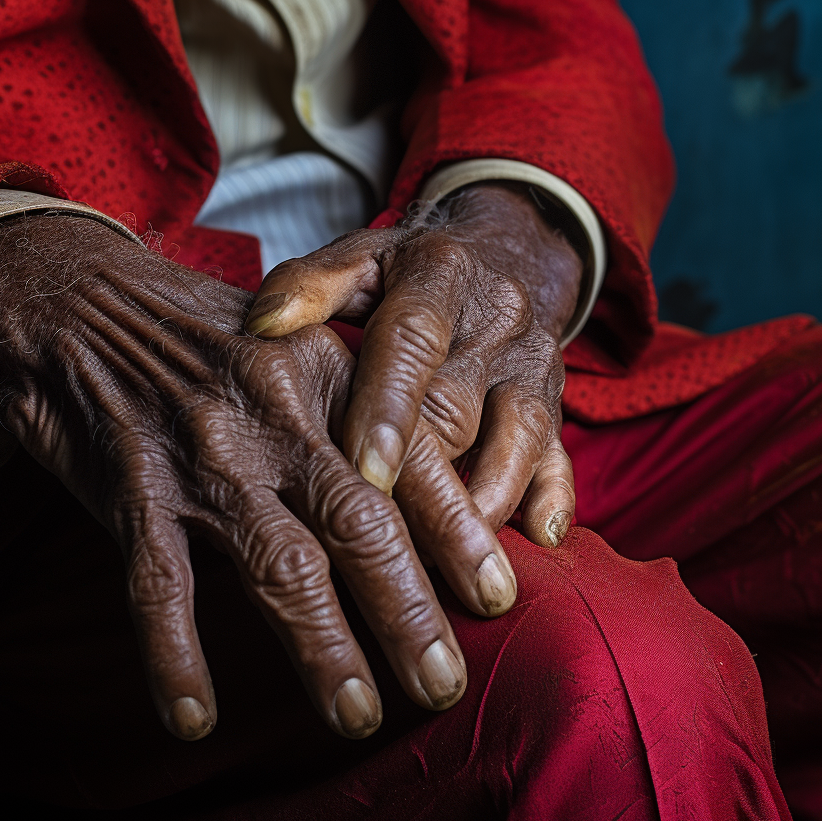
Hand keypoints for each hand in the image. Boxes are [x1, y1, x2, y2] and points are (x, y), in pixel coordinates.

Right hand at [0, 215, 470, 741]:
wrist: (81, 306)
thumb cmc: (204, 337)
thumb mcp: (291, 347)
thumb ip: (352, 412)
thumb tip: (430, 493)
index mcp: (325, 376)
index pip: (408, 460)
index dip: (457, 531)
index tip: (498, 597)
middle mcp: (274, 417)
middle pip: (358, 523)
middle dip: (406, 611)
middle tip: (440, 685)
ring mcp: (203, 456)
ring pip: (276, 564)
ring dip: (320, 647)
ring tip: (355, 715)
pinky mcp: (132, 488)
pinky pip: (158, 584)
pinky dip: (176, 655)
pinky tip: (195, 717)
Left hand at [245, 183, 582, 612]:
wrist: (507, 247)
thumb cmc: (409, 268)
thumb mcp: (361, 257)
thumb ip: (310, 285)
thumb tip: (259, 327)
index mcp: (437, 277)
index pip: (411, 344)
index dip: (388, 408)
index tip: (365, 475)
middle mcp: (493, 319)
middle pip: (458, 409)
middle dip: (423, 483)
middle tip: (382, 556)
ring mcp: (532, 364)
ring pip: (516, 440)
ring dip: (482, 507)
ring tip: (448, 573)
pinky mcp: (556, 399)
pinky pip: (562, 453)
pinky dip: (552, 499)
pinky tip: (536, 541)